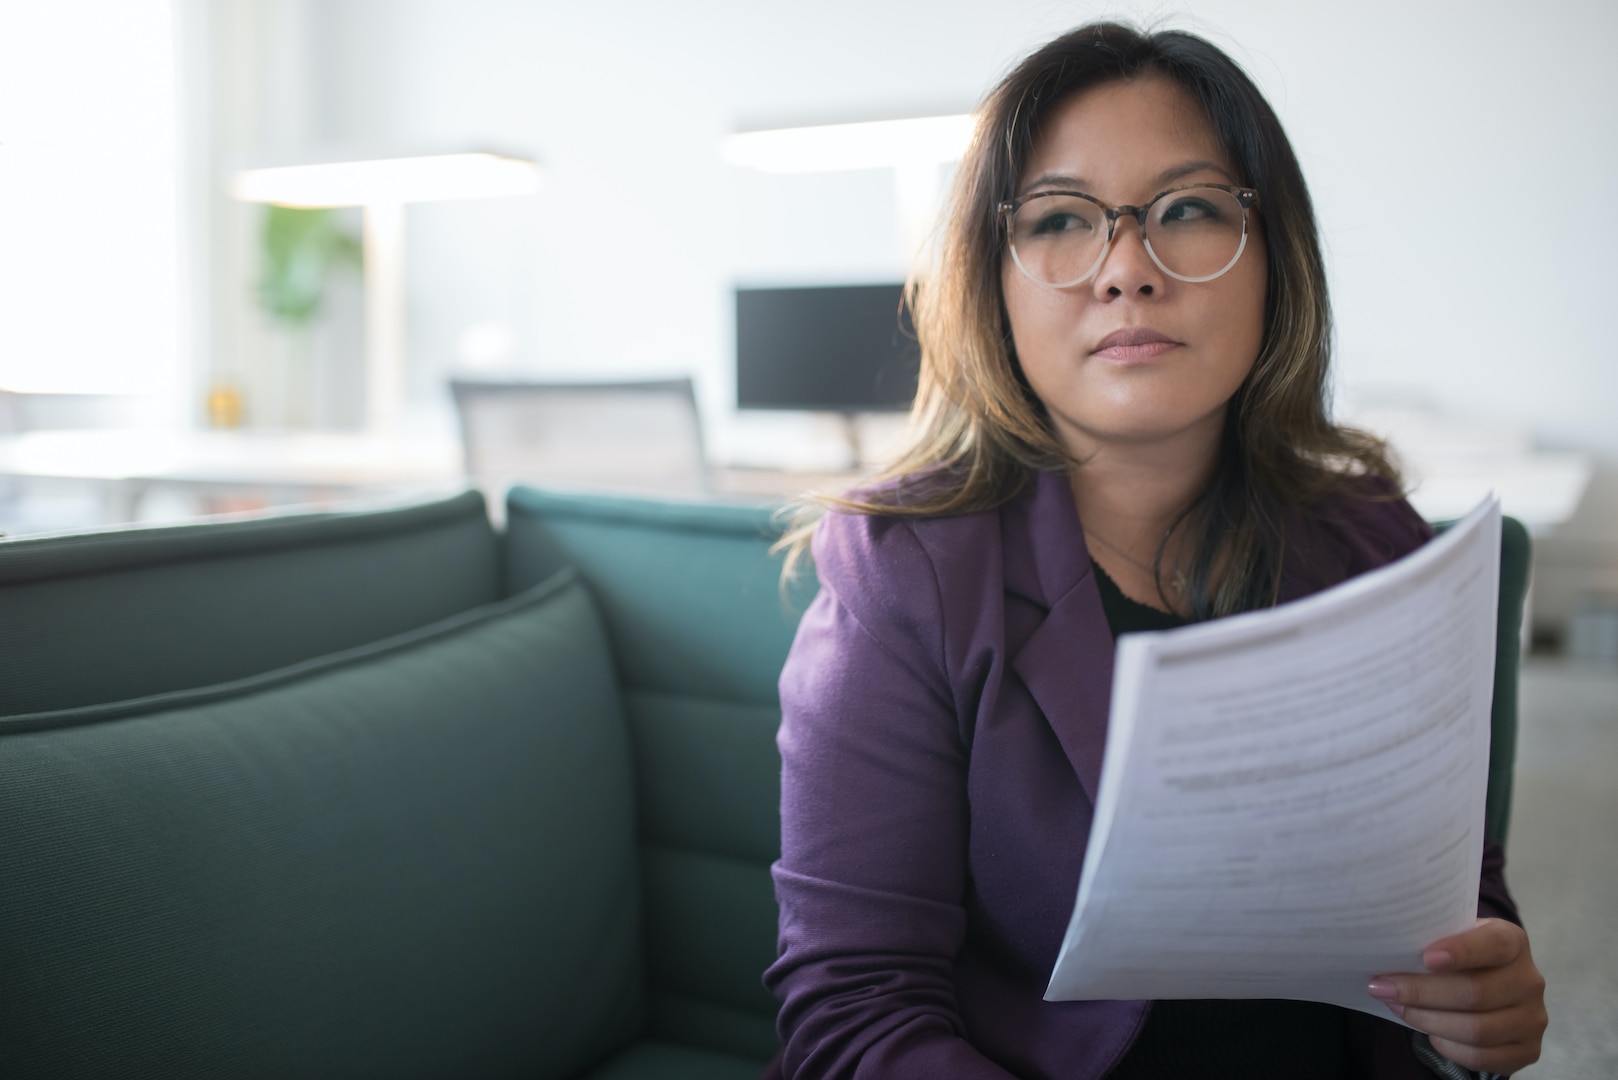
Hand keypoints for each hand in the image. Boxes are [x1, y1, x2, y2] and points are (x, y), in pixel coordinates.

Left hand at [1368, 918, 1546, 1074]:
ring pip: (1476, 1030)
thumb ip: (1432, 938)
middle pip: (1475, 993)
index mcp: (1512, 942)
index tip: (1426, 958)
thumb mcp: (1452, 936)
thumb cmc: (1460, 955)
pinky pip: (1481, 1057)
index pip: (1493, 945)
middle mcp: (1530, 980)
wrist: (1488, 982)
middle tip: (1382, 987)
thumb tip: (1388, 949)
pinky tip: (1427, 1031)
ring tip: (1397, 1007)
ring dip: (1427, 1020)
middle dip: (1421, 992)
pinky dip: (1446, 1046)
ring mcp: (1532, 1019)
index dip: (1461, 951)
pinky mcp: (1527, 1050)